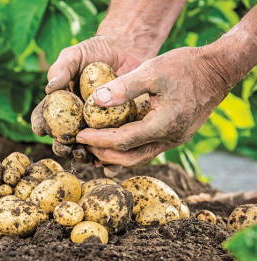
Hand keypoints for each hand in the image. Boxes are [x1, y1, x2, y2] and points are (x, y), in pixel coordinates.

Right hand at [31, 35, 152, 165]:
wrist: (127, 49)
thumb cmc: (94, 51)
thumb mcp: (75, 55)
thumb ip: (61, 69)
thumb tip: (50, 88)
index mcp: (60, 105)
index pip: (44, 118)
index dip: (40, 125)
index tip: (41, 129)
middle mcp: (75, 119)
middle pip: (63, 139)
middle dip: (62, 147)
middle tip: (65, 147)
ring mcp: (96, 126)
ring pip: (86, 148)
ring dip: (83, 156)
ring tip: (85, 155)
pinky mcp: (117, 129)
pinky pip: (112, 147)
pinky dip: (110, 159)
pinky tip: (109, 164)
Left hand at [76, 46, 230, 165]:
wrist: (218, 69)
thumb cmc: (186, 66)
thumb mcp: (152, 70)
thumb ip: (124, 87)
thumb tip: (95, 101)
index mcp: (163, 125)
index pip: (122, 141)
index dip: (98, 140)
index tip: (79, 135)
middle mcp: (170, 139)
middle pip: (129, 157)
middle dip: (103, 153)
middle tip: (82, 143)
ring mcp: (174, 140)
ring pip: (139, 157)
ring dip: (115, 155)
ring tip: (93, 146)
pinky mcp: (175, 136)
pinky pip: (147, 149)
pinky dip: (128, 149)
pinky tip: (114, 142)